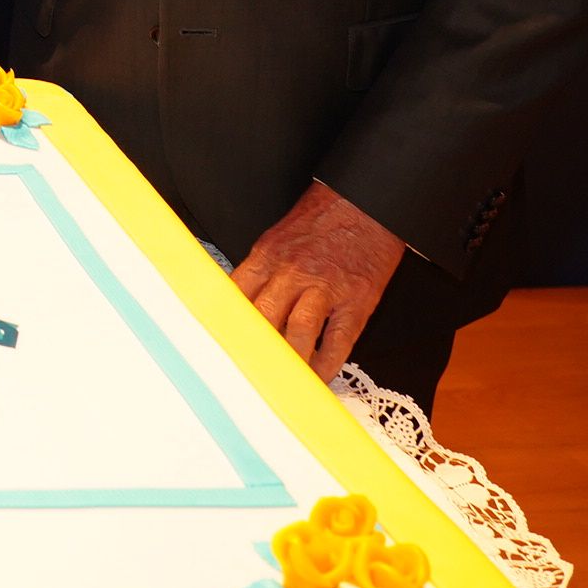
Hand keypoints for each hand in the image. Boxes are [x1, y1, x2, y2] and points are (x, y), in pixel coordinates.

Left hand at [230, 180, 407, 380]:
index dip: (227, 324)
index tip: (220, 347)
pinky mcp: (356, 300)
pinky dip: (326, 363)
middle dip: (255, 349)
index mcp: (267, 256)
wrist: (367, 203)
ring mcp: (325, 287)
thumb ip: (259, 271)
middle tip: (247, 375)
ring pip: (298, 332)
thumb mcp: (277, 237)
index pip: (236, 296)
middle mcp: (292, 272)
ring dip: (290, 361)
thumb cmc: (321, 221)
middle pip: (264, 317)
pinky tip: (319, 378)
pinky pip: (338, 339)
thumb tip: (238, 304)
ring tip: (283, 384)